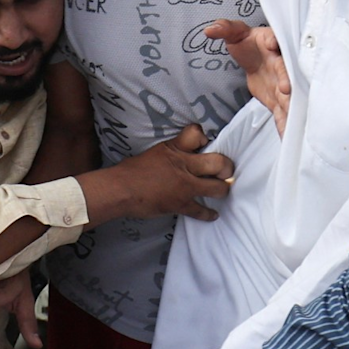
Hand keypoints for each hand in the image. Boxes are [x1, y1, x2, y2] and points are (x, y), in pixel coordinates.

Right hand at [109, 123, 233, 221]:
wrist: (121, 190)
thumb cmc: (132, 170)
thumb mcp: (154, 152)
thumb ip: (171, 152)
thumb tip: (180, 155)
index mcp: (175, 149)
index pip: (197, 134)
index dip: (204, 137)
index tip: (206, 144)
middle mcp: (184, 165)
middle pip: (218, 163)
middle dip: (226, 167)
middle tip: (226, 171)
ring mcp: (185, 186)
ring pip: (217, 188)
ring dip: (222, 190)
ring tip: (222, 190)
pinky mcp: (181, 204)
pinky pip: (201, 211)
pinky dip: (209, 214)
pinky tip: (213, 215)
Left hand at [207, 20, 289, 133]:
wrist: (257, 57)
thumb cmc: (249, 42)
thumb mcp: (235, 33)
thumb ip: (224, 29)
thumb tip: (210, 29)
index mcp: (271, 43)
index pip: (275, 40)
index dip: (275, 42)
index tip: (272, 45)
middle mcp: (281, 63)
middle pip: (286, 70)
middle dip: (287, 78)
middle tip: (286, 88)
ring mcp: (282, 82)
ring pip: (289, 94)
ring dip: (290, 105)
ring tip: (293, 118)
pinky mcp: (279, 99)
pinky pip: (283, 112)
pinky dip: (284, 124)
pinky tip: (287, 136)